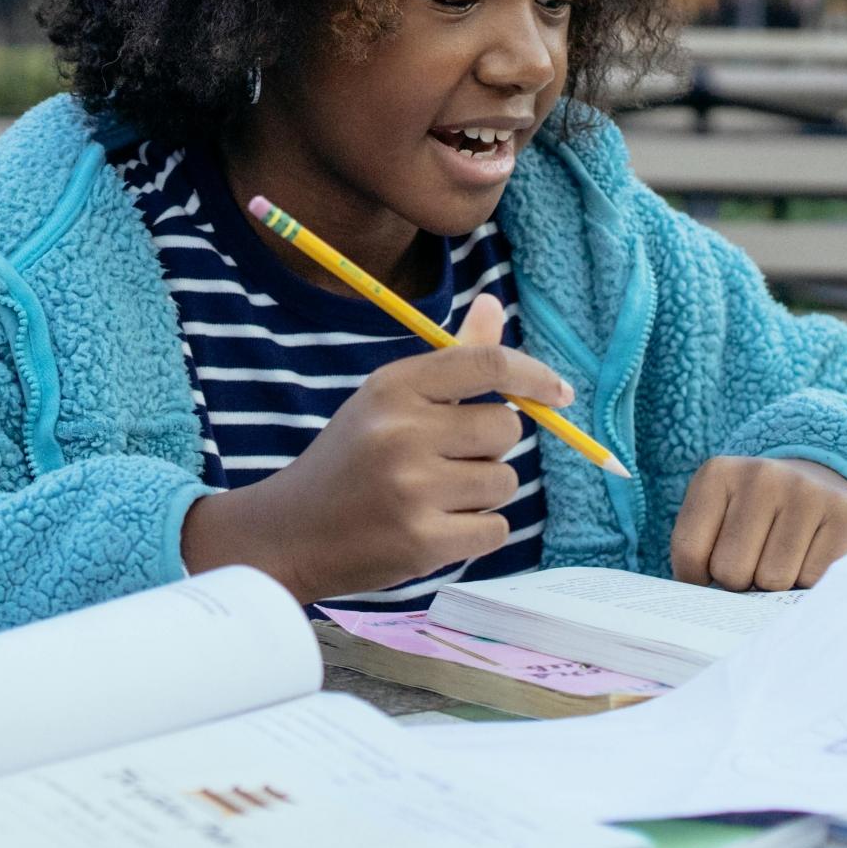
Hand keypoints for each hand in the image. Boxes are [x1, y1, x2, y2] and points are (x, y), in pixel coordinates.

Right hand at [180, 293, 571, 602]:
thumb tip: (495, 304)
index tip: (558, 394)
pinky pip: (495, 529)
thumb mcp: (387, 400)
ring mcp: (413, 490)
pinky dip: (477, 532)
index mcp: (393, 387)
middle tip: (446, 461)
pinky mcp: (423, 543)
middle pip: (505, 428)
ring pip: (503, 482)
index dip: (533, 375)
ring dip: (482, 493)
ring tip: (432, 497)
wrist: (288, 533)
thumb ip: (450, 361)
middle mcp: (403, 432)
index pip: (486, 364)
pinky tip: (434, 527)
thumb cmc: (348, 460)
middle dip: (489, 448)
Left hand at [671, 457, 846, 590]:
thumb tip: (701, 606)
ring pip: (773, 580)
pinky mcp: (843, 515)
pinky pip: (812, 580)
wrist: (819, 483)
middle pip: (731, 570)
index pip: (690, 552)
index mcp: (717, 474)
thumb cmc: (754, 515)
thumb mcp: (715, 517)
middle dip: (739, 581)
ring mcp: (806, 492)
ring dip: (773, 584)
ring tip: (781, 557)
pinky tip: (809, 556)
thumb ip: (697, 554)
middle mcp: (761, 476)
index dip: (697, 576)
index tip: (708, 570)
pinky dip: (806, 581)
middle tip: (752, 562)